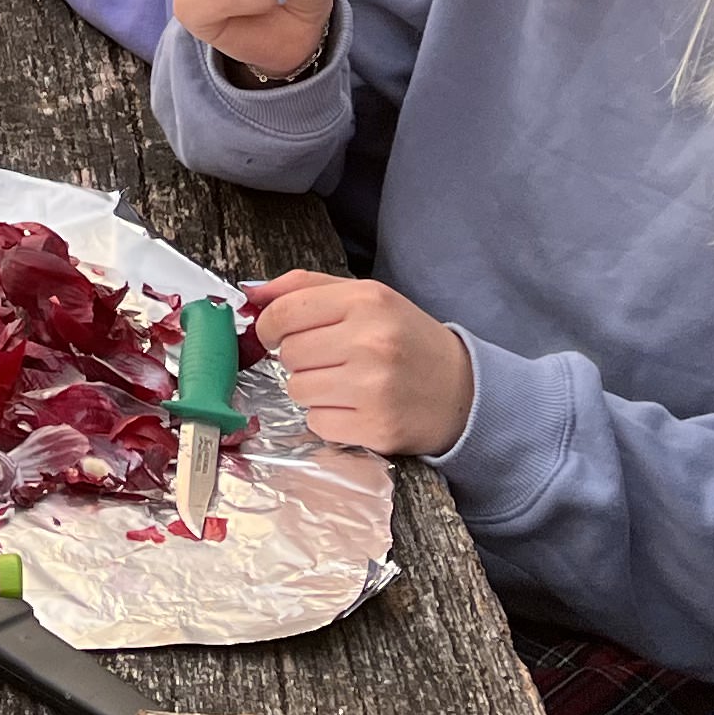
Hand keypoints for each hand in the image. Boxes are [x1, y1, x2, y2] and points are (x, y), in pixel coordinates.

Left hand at [240, 271, 474, 456]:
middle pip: (288, 353)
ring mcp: (373, 387)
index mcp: (367, 300)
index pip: (284, 312)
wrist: (463, 391)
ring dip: (311, 389)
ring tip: (344, 382)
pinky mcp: (375, 427)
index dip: (269, 325)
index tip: (276, 333)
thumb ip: (306, 287)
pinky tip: (355, 407)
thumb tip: (251, 293)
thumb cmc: (407, 340)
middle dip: (298, 358)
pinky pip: (316, 422)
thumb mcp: (368, 298)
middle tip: (328, 359)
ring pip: (296, 389)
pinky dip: (327, 417)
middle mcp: (370, 341)